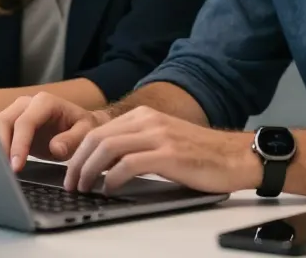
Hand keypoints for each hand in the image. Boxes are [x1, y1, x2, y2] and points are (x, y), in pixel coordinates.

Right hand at [0, 92, 106, 172]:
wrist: (78, 126)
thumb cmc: (82, 128)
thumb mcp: (86, 133)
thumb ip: (73, 139)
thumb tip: (55, 147)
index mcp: (44, 102)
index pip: (25, 122)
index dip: (19, 144)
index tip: (17, 166)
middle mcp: (26, 103)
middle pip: (3, 121)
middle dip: (1, 146)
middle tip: (5, 170)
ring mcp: (15, 111)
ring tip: (0, 168)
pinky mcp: (9, 123)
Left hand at [63, 106, 261, 194]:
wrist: (234, 156)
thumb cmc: (200, 154)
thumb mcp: (162, 141)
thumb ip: (136, 144)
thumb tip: (105, 163)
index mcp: (145, 116)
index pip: (98, 130)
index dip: (78, 152)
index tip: (70, 170)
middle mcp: (149, 121)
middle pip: (97, 137)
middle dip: (77, 162)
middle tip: (71, 183)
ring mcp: (159, 136)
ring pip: (108, 148)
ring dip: (89, 171)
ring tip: (84, 188)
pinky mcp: (169, 155)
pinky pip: (129, 164)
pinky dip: (112, 178)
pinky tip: (109, 189)